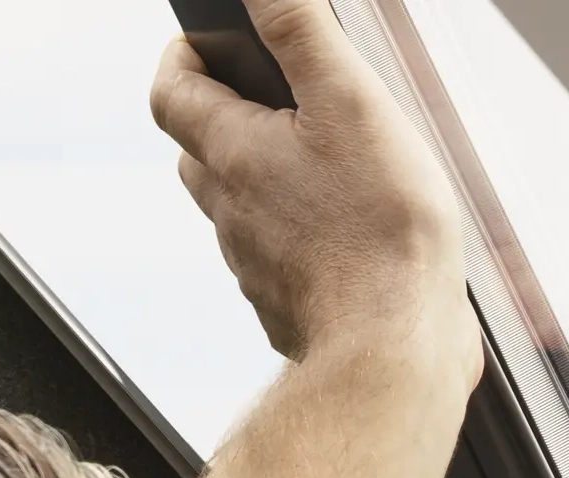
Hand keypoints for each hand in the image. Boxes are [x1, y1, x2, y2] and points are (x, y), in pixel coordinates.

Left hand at [150, 1, 478, 377]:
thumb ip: (299, 30)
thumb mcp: (350, 103)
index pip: (170, 92)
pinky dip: (299, 250)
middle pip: (198, 157)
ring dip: (262, 191)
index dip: (182, 60)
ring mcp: (259, 271)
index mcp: (233, 153)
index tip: (208, 48)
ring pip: (238, 217)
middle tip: (268, 111)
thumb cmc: (381, 236)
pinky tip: (343, 248)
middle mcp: (232, 214)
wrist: (397, 355)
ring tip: (318, 181)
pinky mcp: (292, 315)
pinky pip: (279, 272)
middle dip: (222, 124)